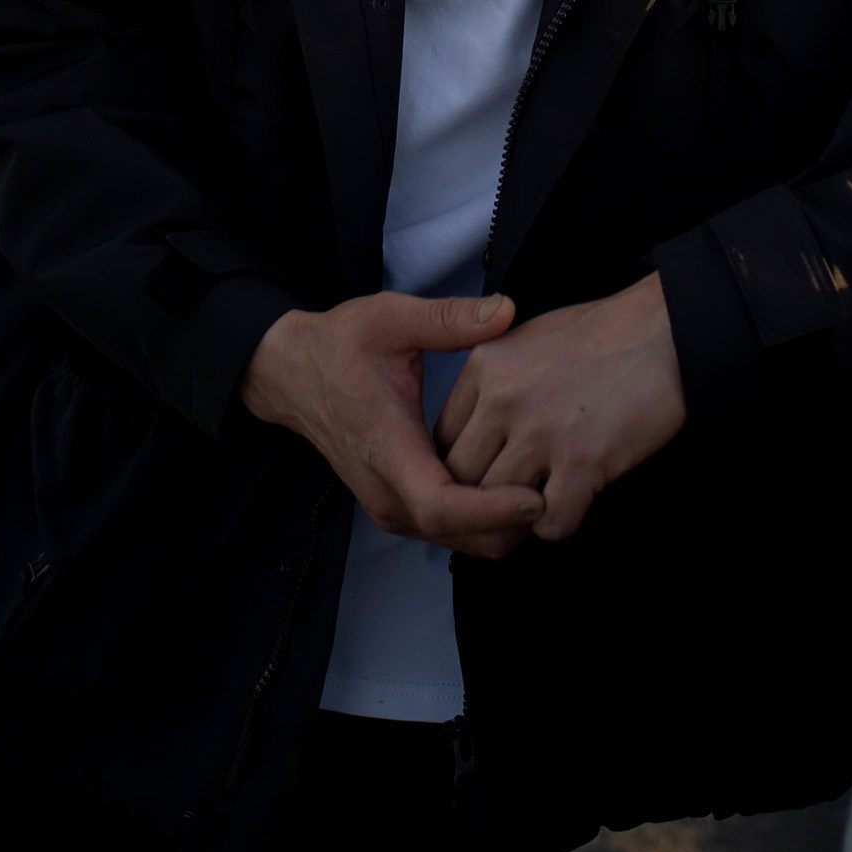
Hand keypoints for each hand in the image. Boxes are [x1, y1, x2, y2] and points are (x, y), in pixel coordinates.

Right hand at [241, 291, 545, 558]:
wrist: (291, 373)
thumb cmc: (340, 345)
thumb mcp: (391, 318)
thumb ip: (448, 318)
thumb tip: (506, 310)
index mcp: (386, 449)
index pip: (441, 506)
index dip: (492, 510)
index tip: (535, 496)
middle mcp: (387, 492)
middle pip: (458, 536)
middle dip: (511, 525)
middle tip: (559, 489)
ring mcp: (389, 506)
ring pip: (457, 541)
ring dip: (501, 528)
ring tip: (546, 488)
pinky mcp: (396, 506)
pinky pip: (448, 532)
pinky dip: (484, 522)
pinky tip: (514, 489)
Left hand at [434, 275, 687, 542]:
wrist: (666, 331)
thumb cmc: (604, 335)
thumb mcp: (528, 337)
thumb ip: (493, 380)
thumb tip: (478, 428)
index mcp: (485, 366)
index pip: (442, 438)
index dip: (461, 466)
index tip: (482, 473)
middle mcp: (503, 399)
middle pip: (460, 479)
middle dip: (479, 499)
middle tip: (504, 504)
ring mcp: (541, 432)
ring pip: (497, 507)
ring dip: (517, 515)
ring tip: (541, 503)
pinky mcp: (582, 461)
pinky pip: (549, 523)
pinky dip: (560, 522)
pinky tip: (575, 499)